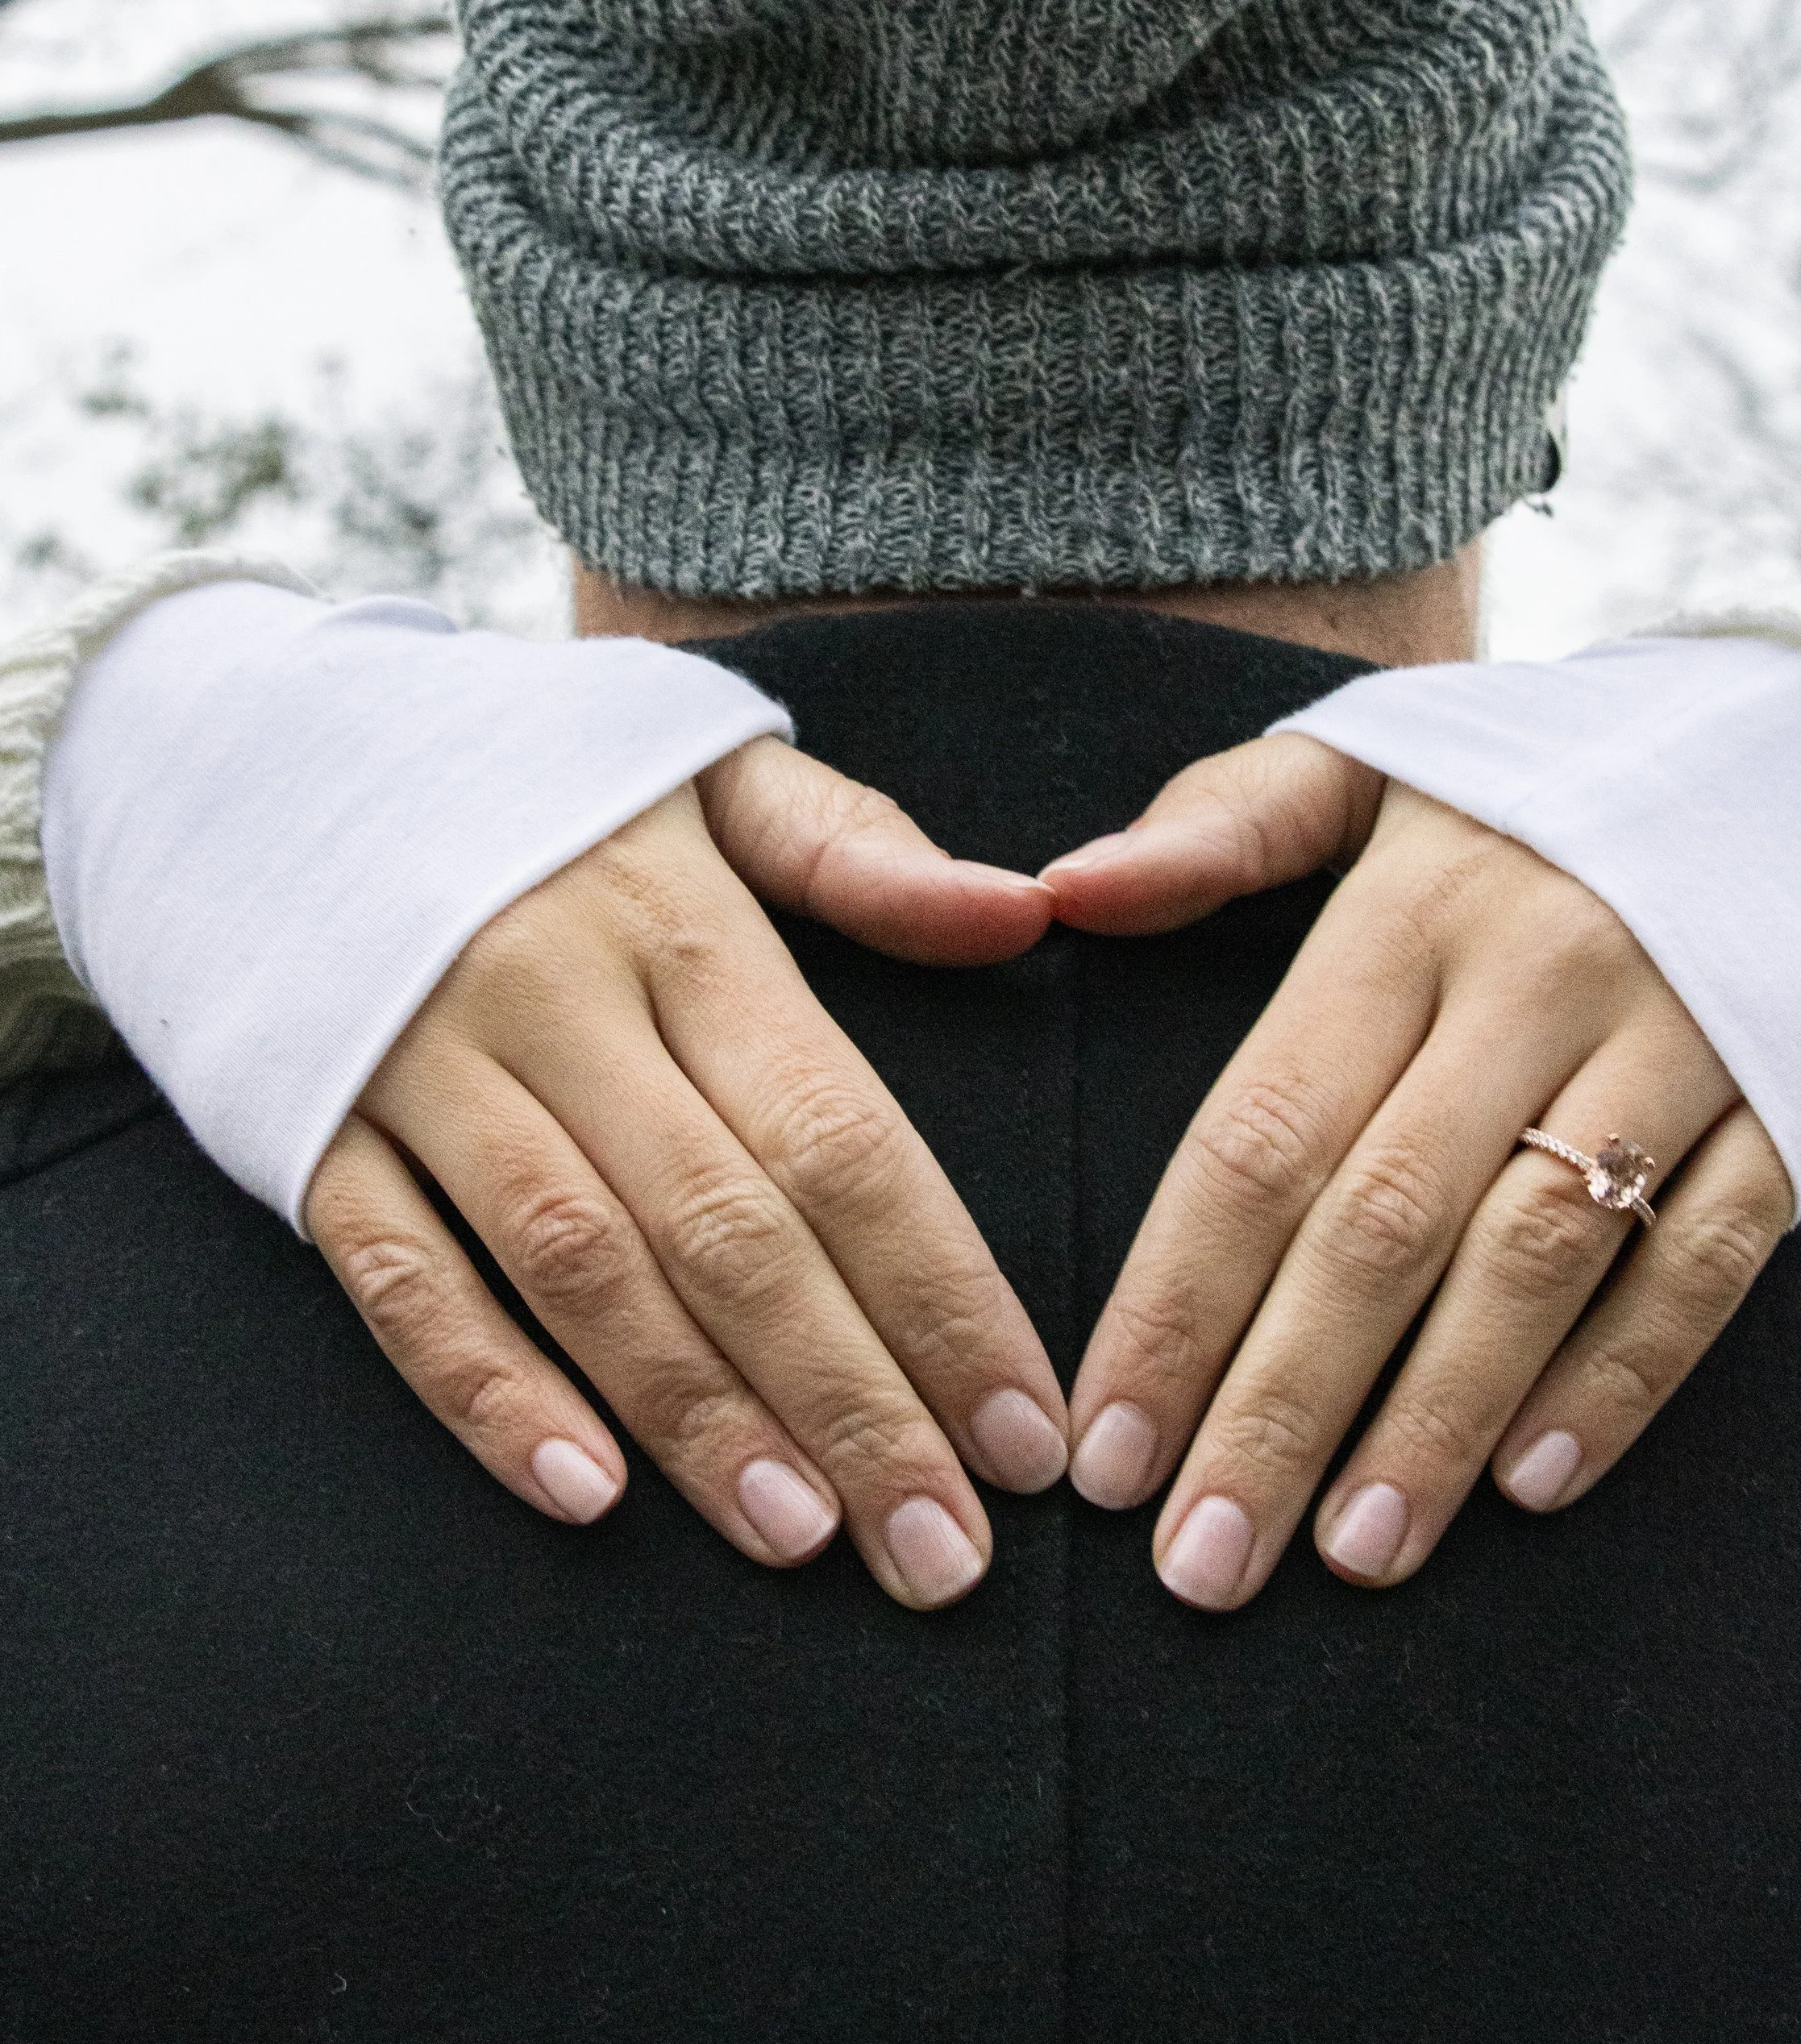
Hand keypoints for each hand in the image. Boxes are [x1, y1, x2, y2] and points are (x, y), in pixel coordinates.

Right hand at [303, 736, 1067, 1608]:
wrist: (268, 748)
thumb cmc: (535, 778)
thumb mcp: (708, 767)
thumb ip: (863, 853)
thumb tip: (1027, 914)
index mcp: (678, 919)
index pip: (839, 1132)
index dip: (941, 1291)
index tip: (1027, 1432)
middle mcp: (555, 994)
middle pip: (727, 1227)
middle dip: (852, 1402)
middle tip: (946, 1556)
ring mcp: (422, 1065)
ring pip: (579, 1266)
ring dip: (697, 1419)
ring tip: (806, 1543)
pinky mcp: (312, 1128)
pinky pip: (399, 1279)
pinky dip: (485, 1390)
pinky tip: (584, 1496)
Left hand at [1044, 737, 1795, 1607]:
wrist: (1792, 747)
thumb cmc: (1531, 786)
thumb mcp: (1370, 761)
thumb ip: (1218, 827)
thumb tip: (1064, 889)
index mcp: (1410, 908)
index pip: (1263, 1130)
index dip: (1177, 1300)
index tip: (1106, 1443)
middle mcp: (1536, 977)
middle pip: (1383, 1222)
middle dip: (1279, 1405)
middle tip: (1201, 1561)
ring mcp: (1671, 1043)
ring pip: (1534, 1259)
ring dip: (1436, 1422)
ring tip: (1350, 1554)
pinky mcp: (1782, 1098)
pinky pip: (1702, 1260)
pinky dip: (1620, 1378)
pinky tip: (1528, 1485)